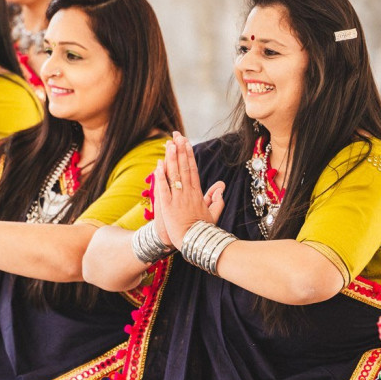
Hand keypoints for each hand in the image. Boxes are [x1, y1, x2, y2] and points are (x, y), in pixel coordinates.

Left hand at [153, 132, 214, 249]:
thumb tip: (221, 186)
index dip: (189, 155)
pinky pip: (163, 189)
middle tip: (176, 136)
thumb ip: (217, 199)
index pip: (192, 170)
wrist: (196, 244)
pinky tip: (158, 165)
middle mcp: (187, 193)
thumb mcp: (214, 214)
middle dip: (180, 150)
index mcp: (197, 194)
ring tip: (169, 144)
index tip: (186, 143)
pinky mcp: (168, 207)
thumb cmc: (204, 231)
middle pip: (183, 168)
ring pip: (174, 175)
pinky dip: (161, 177)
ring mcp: (177, 199)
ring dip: (171, 158)